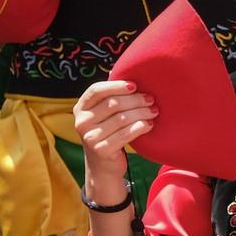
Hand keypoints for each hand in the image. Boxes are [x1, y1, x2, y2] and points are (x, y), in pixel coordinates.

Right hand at [73, 79, 155, 194]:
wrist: (103, 166)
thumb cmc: (108, 133)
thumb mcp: (103, 114)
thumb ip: (109, 96)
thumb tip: (117, 69)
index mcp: (80, 108)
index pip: (96, 90)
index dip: (116, 86)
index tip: (135, 86)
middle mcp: (81, 121)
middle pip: (113, 104)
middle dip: (137, 100)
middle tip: (152, 100)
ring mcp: (89, 136)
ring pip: (122, 118)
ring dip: (143, 113)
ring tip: (155, 112)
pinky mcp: (101, 149)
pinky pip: (126, 134)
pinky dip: (141, 127)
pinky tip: (150, 124)